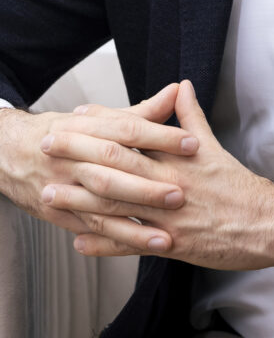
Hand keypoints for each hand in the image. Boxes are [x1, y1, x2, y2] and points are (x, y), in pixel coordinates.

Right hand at [0, 84, 197, 242]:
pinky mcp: (59, 214)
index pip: (128, 130)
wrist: (8, 152)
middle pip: (114, 169)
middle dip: (148, 184)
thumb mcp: (97, 117)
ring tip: (166, 232)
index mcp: (85, 128)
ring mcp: (63, 187)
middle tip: (182, 192)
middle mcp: (73, 157)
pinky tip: (143, 246)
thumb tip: (177, 91)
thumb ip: (141, 111)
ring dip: (135, 222)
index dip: (160, 137)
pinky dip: (117, 240)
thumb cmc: (62, 132)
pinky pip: (92, 229)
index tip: (192, 143)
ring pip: (101, 205)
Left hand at [40, 79, 273, 269]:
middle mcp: (168, 185)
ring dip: (80, 202)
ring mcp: (166, 217)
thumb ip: (192, 118)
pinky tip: (80, 242)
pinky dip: (104, 245)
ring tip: (52, 195)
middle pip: (116, 166)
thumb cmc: (240, 187)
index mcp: (177, 158)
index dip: (103, 125)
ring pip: (116, 207)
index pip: (134, 135)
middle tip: (51, 145)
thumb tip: (181, 87)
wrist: (267, 224)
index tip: (78, 117)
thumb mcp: (214, 147)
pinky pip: (130, 245)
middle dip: (79, 155)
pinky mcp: (170, 246)